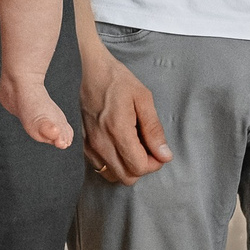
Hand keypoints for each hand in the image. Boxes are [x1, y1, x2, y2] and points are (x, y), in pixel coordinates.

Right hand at [80, 44, 172, 185]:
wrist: (93, 72)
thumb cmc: (118, 81)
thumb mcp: (144, 99)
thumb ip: (154, 129)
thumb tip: (164, 155)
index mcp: (117, 130)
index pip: (139, 167)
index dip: (155, 163)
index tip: (159, 150)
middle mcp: (101, 142)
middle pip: (127, 177)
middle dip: (143, 167)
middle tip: (149, 149)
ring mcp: (91, 145)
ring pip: (114, 176)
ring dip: (128, 167)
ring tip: (135, 147)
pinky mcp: (85, 144)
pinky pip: (102, 168)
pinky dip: (115, 164)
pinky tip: (121, 146)